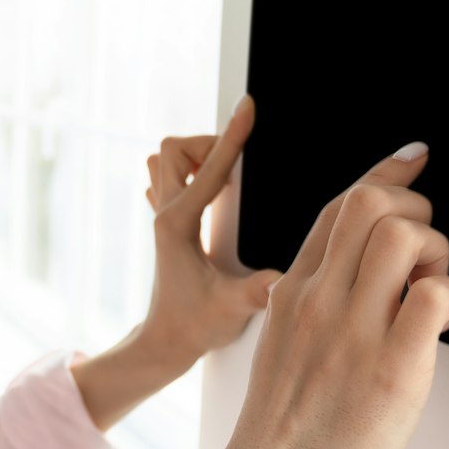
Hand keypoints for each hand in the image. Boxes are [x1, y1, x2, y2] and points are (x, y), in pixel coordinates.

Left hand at [137, 93, 286, 368]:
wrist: (166, 342)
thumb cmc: (194, 326)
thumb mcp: (232, 309)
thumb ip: (257, 293)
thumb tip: (285, 282)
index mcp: (179, 225)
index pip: (209, 168)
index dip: (233, 136)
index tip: (249, 106)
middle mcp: (166, 213)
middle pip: (173, 149)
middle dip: (209, 144)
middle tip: (239, 166)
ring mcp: (163, 215)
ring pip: (166, 158)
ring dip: (196, 155)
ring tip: (226, 175)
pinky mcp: (168, 221)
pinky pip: (169, 176)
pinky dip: (192, 170)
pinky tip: (213, 189)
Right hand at [209, 138, 448, 448]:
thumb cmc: (279, 433)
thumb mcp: (283, 347)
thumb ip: (313, 306)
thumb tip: (357, 279)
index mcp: (291, 292)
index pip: (338, 204)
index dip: (385, 171)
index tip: (412, 158)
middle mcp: (319, 300)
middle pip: (372, 201)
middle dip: (415, 207)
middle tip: (425, 249)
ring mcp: (354, 331)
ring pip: (405, 235)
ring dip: (436, 248)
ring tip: (429, 288)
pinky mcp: (392, 368)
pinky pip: (438, 294)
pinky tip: (438, 322)